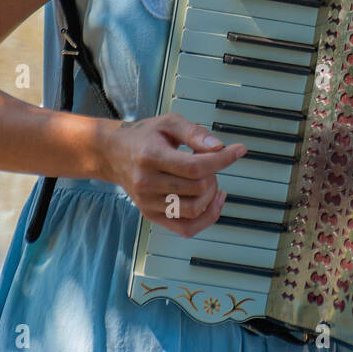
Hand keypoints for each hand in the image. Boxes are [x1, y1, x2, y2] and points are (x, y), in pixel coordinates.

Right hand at [102, 112, 245, 237]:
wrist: (114, 153)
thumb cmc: (144, 136)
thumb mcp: (169, 123)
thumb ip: (194, 133)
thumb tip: (218, 147)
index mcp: (151, 156)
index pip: (195, 166)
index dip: (222, 160)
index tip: (238, 151)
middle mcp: (147, 183)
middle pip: (197, 188)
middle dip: (214, 173)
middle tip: (210, 160)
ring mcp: (148, 203)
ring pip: (194, 210)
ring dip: (211, 194)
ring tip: (207, 178)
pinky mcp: (151, 215)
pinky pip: (185, 228)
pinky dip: (206, 218)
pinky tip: (212, 200)